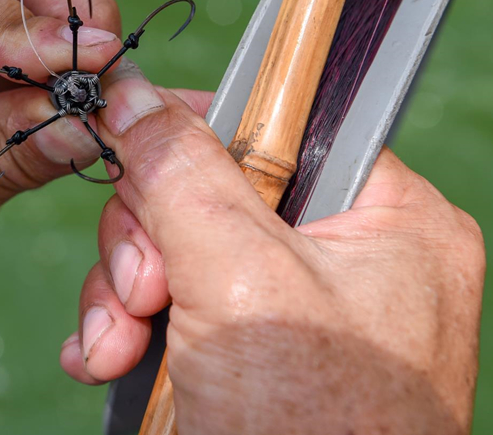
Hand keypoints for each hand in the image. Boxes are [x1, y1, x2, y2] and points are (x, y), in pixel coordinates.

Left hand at [0, 0, 127, 345]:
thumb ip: (6, 155)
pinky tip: (82, 107)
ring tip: (98, 103)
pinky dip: (73, 59)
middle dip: (66, 9)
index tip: (85, 73)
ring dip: (78, 33)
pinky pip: (37, 26)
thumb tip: (92, 120)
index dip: (21, 21)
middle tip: (105, 82)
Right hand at [60, 66, 484, 433]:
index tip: (124, 141)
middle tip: (138, 294)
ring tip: (111, 347)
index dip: (192, 129)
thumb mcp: (237, 278)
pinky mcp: (258, 358)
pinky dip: (132, 327)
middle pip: (214, 190)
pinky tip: (102, 357)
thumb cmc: (310, 430)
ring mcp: (304, 312)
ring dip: (125, 293)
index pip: (277, 123)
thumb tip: (130, 92)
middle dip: (148, 241)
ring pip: (182, 250)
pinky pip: (180, 306)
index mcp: (390, 216)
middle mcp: (353, 257)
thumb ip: (182, 172)